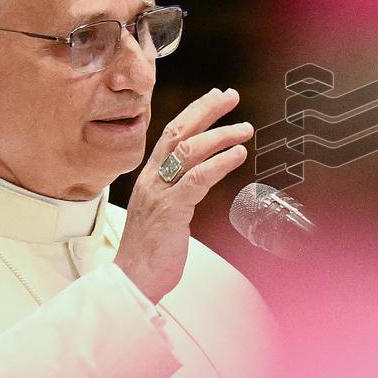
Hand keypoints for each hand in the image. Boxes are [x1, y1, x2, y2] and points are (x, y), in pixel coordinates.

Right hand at [115, 87, 252, 303]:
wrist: (133, 280)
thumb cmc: (151, 249)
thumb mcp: (164, 209)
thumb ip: (177, 189)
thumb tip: (199, 174)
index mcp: (150, 176)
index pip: (171, 133)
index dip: (194, 113)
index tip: (215, 97)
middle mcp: (152, 179)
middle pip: (179, 132)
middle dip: (206, 111)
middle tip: (230, 96)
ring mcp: (160, 193)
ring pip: (190, 151)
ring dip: (221, 136)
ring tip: (244, 129)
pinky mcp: (171, 210)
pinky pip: (197, 178)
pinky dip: (220, 163)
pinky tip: (238, 155)